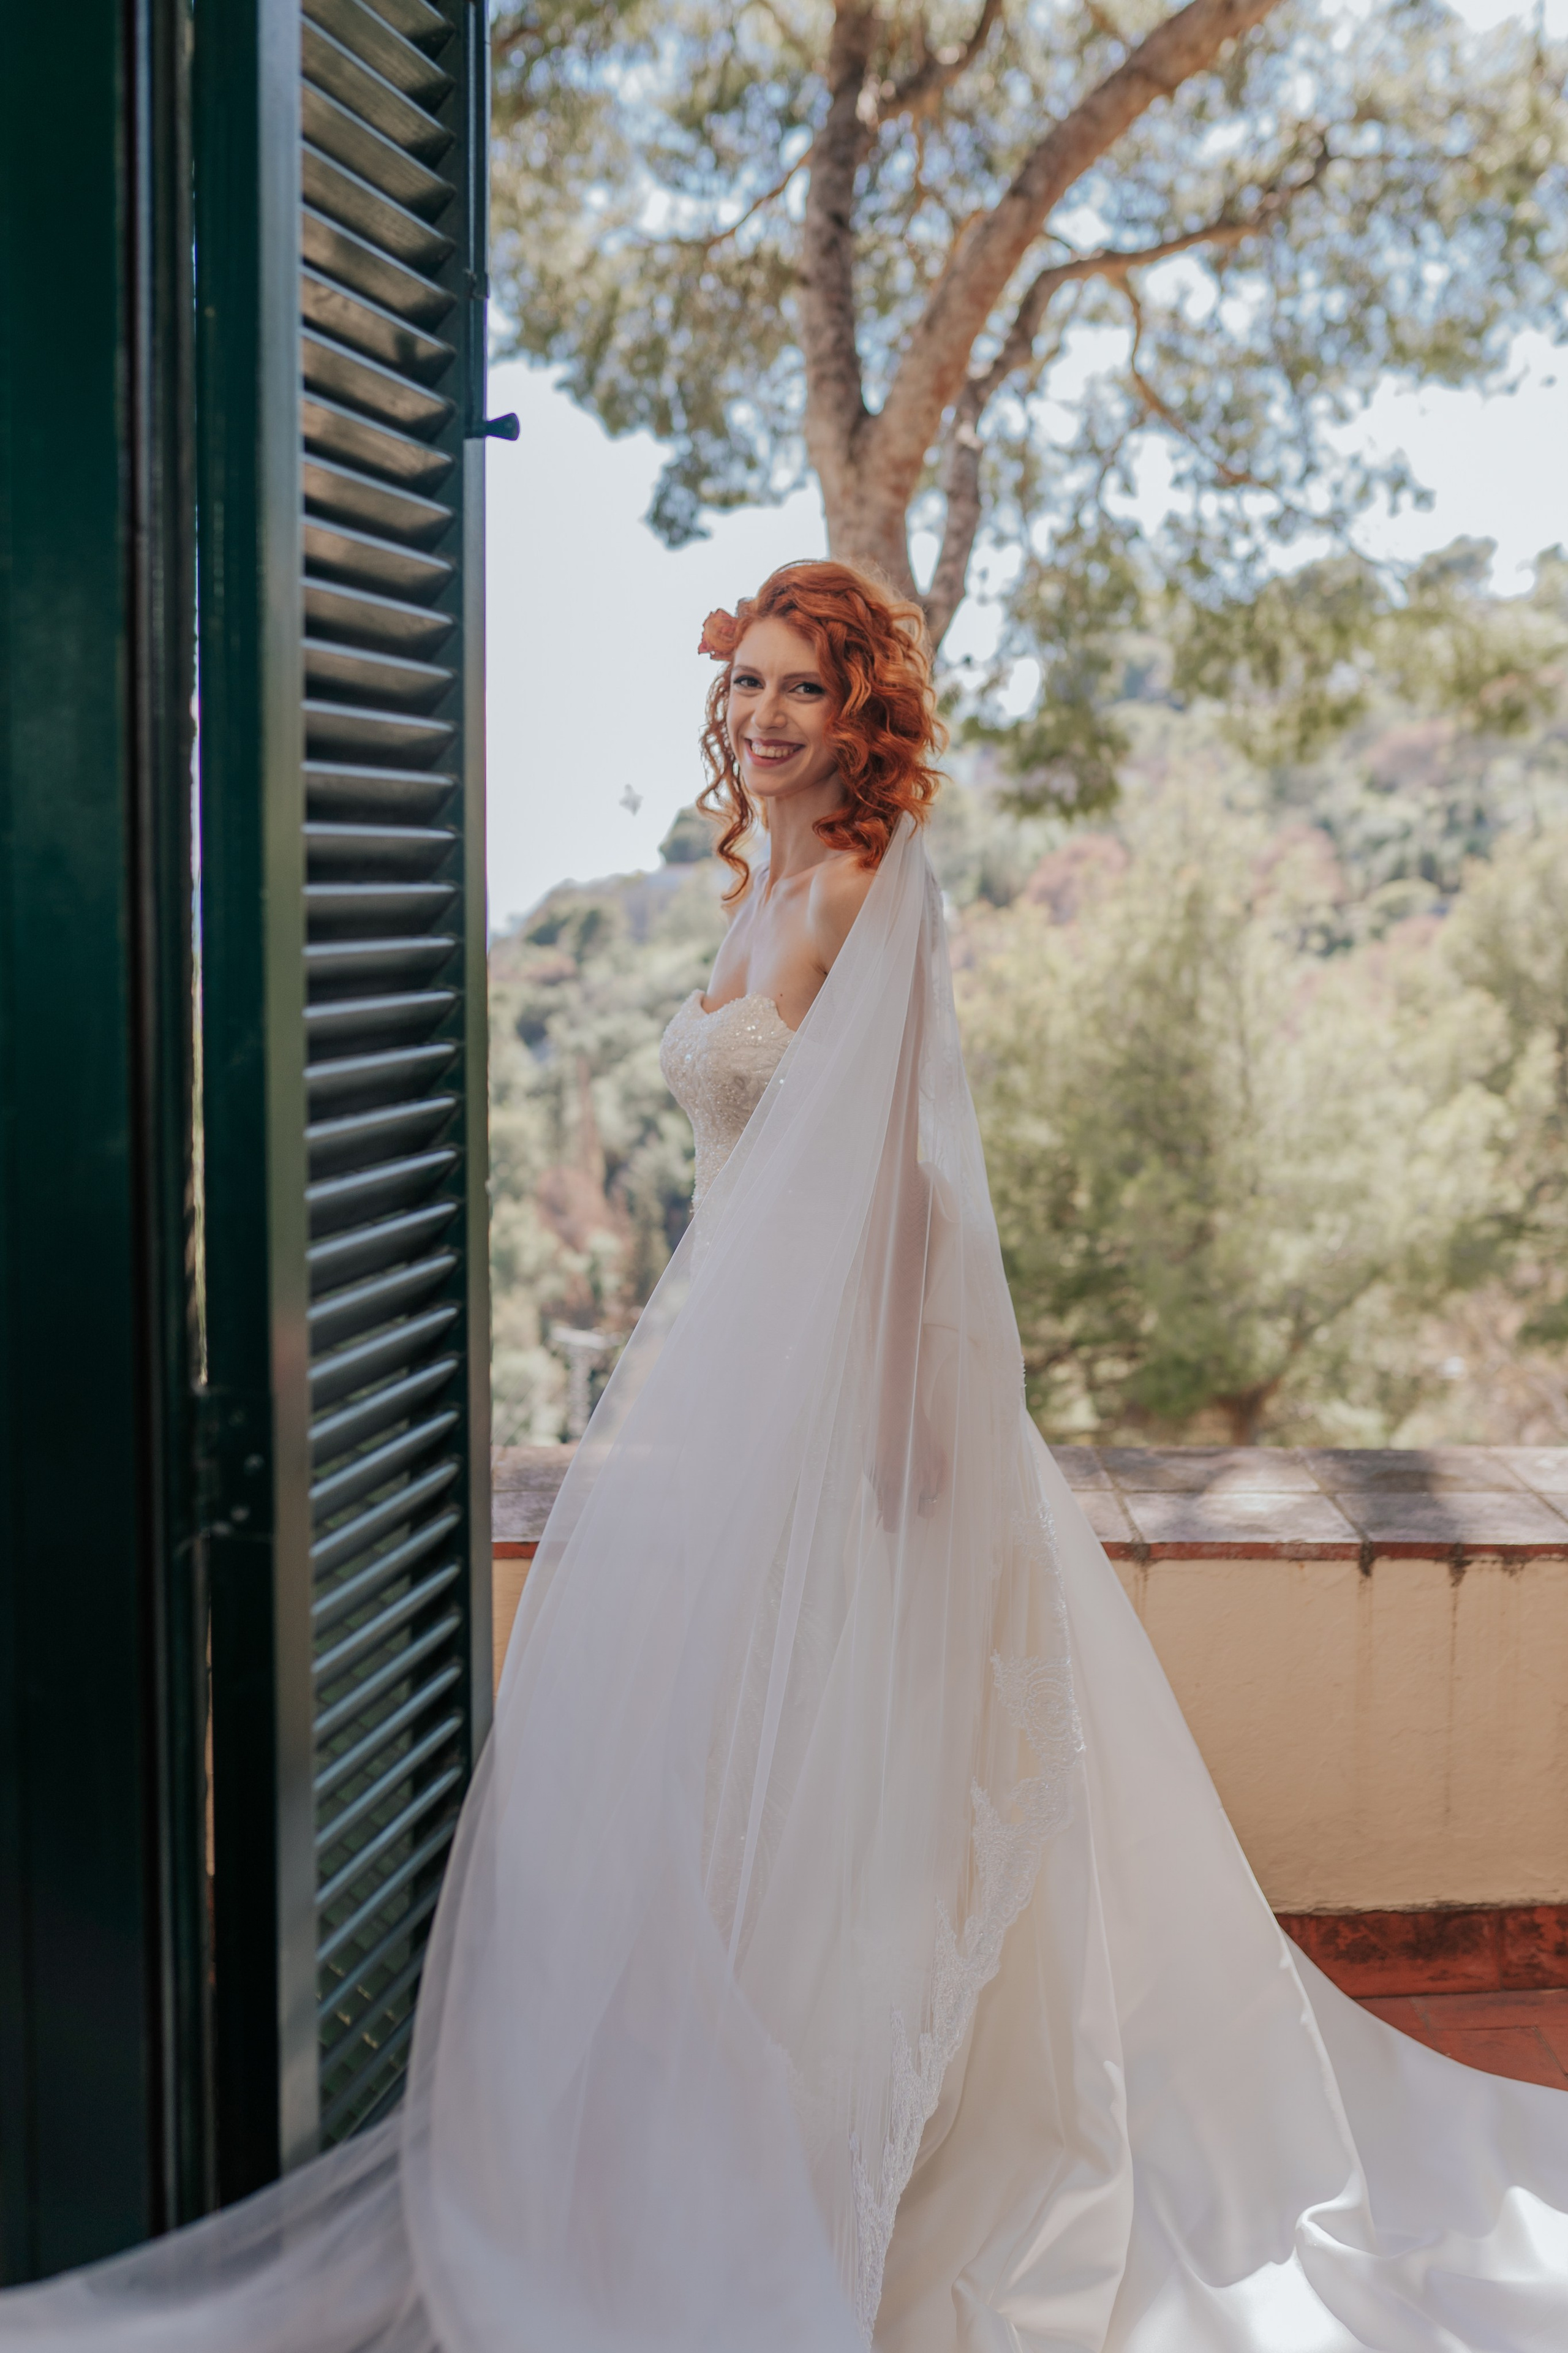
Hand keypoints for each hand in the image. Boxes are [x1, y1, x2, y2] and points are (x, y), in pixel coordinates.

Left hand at [874, 1405, 948, 1531]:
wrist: (898, 1407)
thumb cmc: (878, 1435)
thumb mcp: (870, 1466)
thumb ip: (879, 1493)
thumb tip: (882, 1514)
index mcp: (893, 1486)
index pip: (896, 1524)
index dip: (891, 1523)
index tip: (887, 1518)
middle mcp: (916, 1483)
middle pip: (920, 1516)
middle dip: (909, 1513)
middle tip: (900, 1502)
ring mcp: (932, 1472)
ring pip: (933, 1501)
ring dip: (922, 1498)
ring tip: (910, 1483)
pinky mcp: (942, 1461)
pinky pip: (941, 1484)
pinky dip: (932, 1484)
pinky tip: (921, 1472)